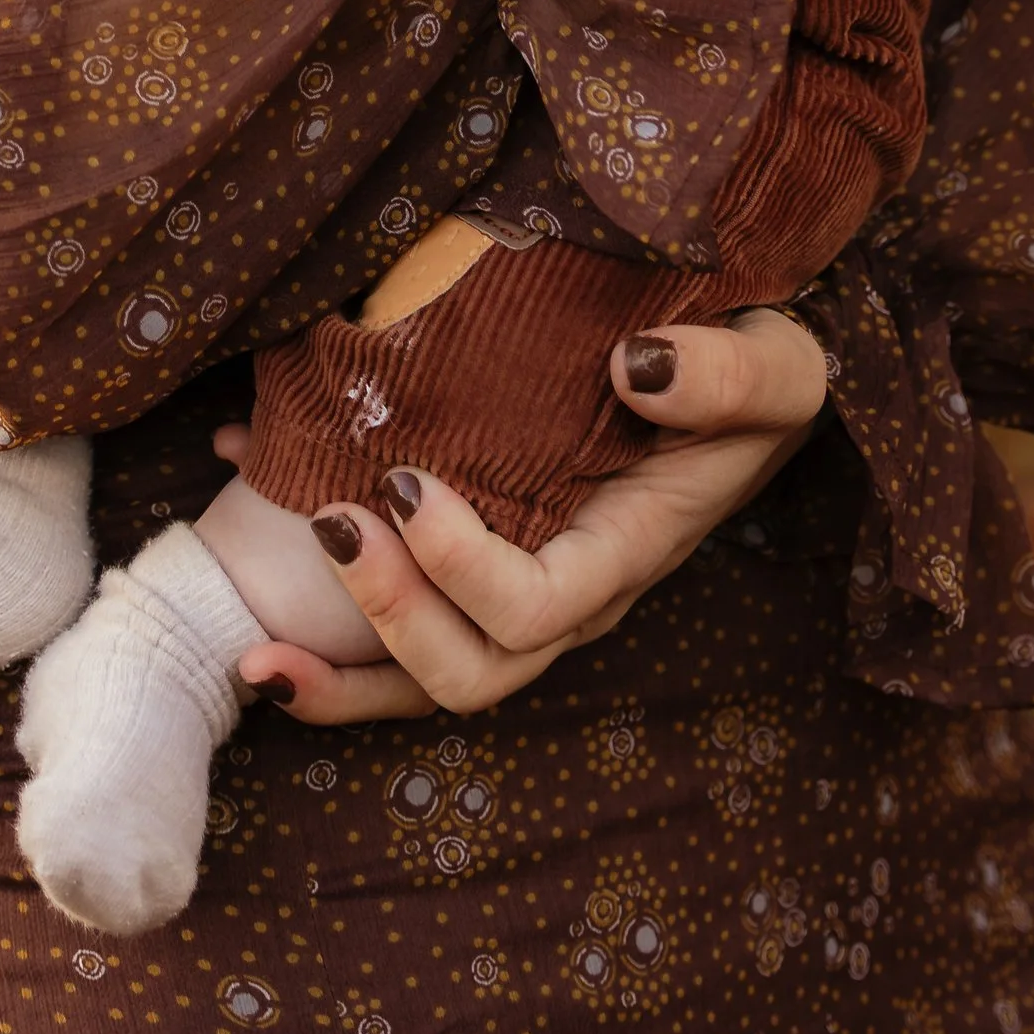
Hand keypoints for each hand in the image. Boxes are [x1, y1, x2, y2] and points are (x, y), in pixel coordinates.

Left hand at [219, 309, 827, 719]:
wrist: (735, 361)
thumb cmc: (753, 358)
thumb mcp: (779, 360)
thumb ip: (728, 373)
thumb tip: (636, 370)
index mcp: (627, 549)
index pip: (538, 606)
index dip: (463, 570)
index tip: (405, 481)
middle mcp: (570, 593)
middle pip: (473, 669)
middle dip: (387, 624)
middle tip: (328, 525)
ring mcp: (520, 585)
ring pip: (425, 675)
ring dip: (339, 668)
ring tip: (256, 648)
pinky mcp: (481, 560)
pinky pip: (401, 619)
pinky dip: (322, 617)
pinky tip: (255, 516)